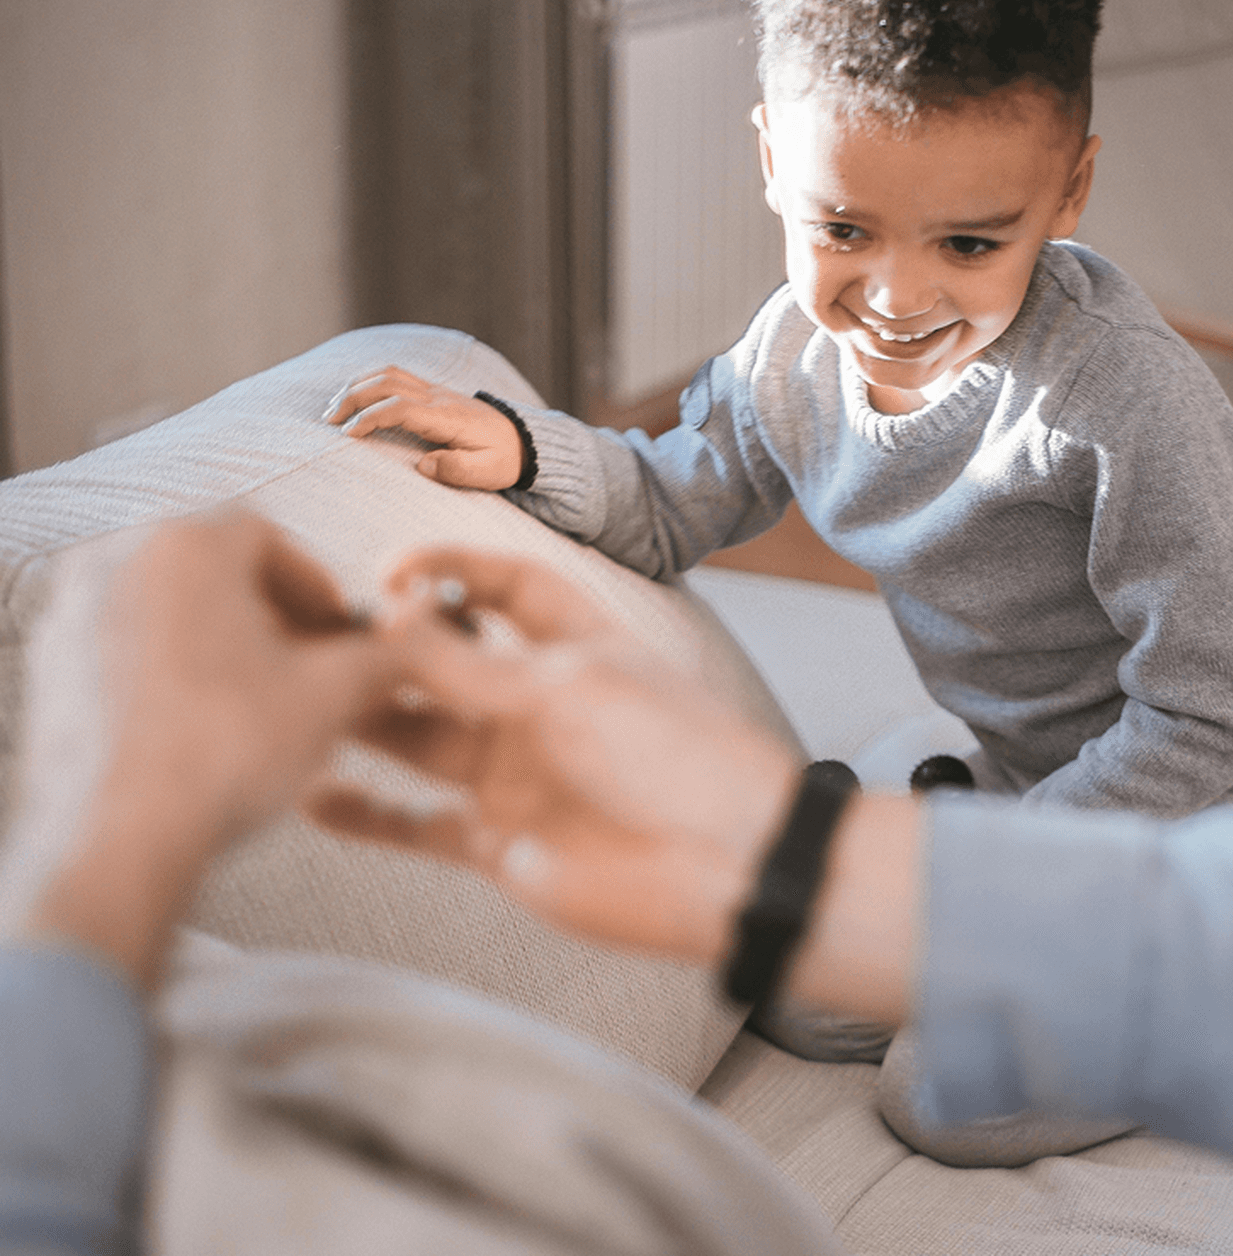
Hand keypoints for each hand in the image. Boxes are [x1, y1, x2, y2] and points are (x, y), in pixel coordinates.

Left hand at [3, 510, 402, 987]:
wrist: (132, 839)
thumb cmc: (224, 755)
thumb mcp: (334, 694)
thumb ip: (385, 655)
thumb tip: (415, 649)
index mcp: (189, 549)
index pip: (271, 538)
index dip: (317, 586)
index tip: (339, 627)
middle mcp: (124, 566)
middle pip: (219, 572)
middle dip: (273, 615)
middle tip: (310, 663)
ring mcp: (81, 617)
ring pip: (177, 610)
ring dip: (228, 643)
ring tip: (265, 699)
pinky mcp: (59, 670)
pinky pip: (134, 649)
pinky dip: (177, 672)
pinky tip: (211, 723)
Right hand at [309, 548, 802, 967]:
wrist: (729, 867)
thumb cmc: (672, 755)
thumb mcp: (567, 690)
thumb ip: (474, 665)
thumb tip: (392, 620)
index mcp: (573, 647)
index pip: (506, 587)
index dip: (451, 569)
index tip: (388, 573)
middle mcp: (537, 705)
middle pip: (446, 664)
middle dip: (387, 648)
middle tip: (315, 639)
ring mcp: (516, 774)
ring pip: (419, 739)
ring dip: (365, 721)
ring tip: (302, 705)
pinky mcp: (500, 842)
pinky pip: (419, 826)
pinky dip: (370, 816)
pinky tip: (313, 798)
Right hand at [325, 366, 524, 489]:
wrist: (523, 441)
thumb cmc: (503, 460)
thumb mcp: (487, 473)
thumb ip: (457, 470)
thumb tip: (423, 465)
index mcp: (446, 417)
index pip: (399, 408)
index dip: (370, 418)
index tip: (347, 435)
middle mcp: (438, 397)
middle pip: (386, 383)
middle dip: (352, 397)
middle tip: (328, 420)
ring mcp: (435, 390)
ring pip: (389, 374)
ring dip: (357, 386)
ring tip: (334, 408)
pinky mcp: (434, 392)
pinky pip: (397, 376)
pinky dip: (370, 381)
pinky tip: (355, 396)